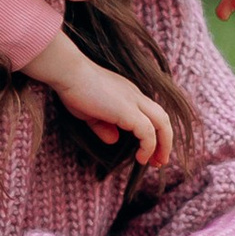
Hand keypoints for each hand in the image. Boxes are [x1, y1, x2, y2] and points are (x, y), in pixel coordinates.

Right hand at [28, 29, 175, 166]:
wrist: (68, 73)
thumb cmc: (74, 88)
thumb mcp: (89, 112)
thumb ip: (103, 126)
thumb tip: (113, 139)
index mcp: (128, 94)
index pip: (150, 114)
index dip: (154, 133)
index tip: (148, 152)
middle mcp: (135, 96)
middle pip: (163, 118)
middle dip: (165, 141)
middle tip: (159, 161)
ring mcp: (134, 101)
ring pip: (162, 123)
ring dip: (163, 145)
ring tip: (156, 163)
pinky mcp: (128, 111)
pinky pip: (147, 132)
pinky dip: (149, 146)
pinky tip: (140, 158)